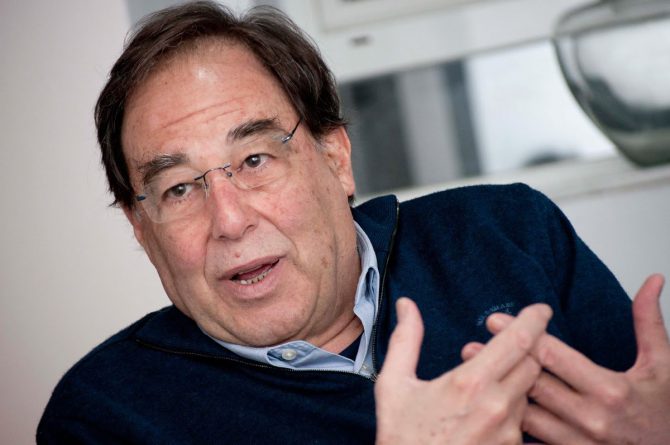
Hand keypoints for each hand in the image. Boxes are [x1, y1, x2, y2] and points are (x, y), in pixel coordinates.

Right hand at [374, 297, 551, 444]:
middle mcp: (496, 407)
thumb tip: (406, 305)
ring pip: (528, 393)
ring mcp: (508, 434)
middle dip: (523, 351)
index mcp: (469, 383)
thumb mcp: (394, 385)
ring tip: (489, 385)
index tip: (540, 310)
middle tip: (507, 347)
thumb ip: (405, 340)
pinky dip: (511, 410)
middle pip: (532, 364)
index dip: (534, 320)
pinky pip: (522, 422)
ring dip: (516, 382)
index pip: (518, 341)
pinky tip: (487, 413)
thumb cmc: (401, 437)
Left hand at [464, 274, 669, 443]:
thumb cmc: (665, 413)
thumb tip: (652, 281)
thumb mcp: (663, 365)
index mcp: (609, 390)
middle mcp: (591, 418)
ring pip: (526, 415)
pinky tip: (493, 412)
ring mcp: (579, 442)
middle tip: (470, 346)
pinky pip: (532, 442)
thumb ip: (649, 322)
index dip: (521, 334)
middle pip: (532, 383)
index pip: (553, 356)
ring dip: (499, 394)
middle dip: (499, 363)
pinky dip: (513, 426)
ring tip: (471, 376)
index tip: (495, 320)